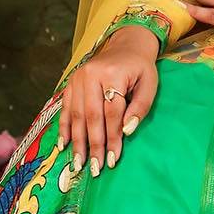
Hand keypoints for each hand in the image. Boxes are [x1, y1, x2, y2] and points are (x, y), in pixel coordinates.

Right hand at [57, 29, 158, 176]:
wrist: (125, 45)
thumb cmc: (140, 68)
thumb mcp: (149, 84)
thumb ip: (140, 107)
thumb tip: (127, 131)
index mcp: (112, 74)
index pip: (112, 112)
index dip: (112, 137)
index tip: (112, 159)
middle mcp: (90, 75)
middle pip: (91, 116)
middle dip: (93, 144)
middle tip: (94, 168)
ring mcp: (77, 79)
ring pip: (76, 115)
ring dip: (77, 142)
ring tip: (79, 164)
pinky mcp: (70, 83)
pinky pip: (65, 109)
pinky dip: (64, 128)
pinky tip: (63, 146)